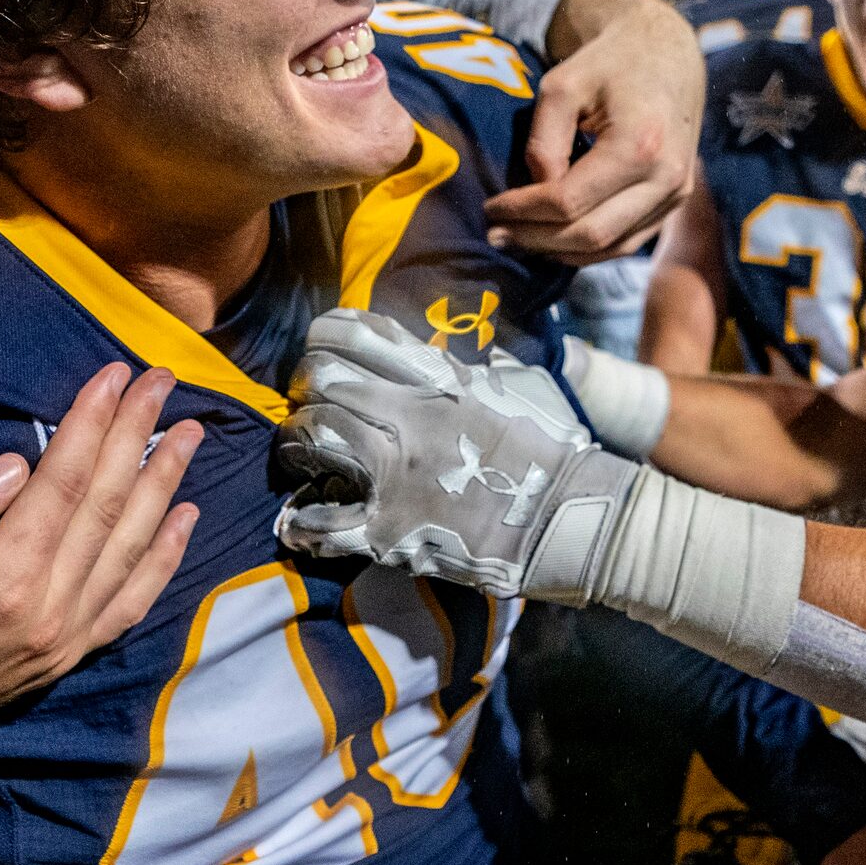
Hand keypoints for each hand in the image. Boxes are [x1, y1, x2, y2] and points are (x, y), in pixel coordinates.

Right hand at [0, 363, 203, 778]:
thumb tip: (13, 464)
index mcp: (1, 584)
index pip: (64, 483)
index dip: (93, 422)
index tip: (114, 372)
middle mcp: (47, 614)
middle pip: (107, 507)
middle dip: (138, 435)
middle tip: (163, 380)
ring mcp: (61, 642)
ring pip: (130, 549)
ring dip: (164, 485)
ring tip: (191, 434)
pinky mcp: (61, 659)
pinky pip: (128, 602)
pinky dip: (163, 558)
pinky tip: (183, 519)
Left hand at [277, 309, 639, 599]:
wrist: (571, 517)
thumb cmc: (550, 448)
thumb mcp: (512, 384)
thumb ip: (464, 367)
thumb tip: (437, 350)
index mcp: (438, 378)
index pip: (356, 333)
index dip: (325, 336)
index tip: (322, 349)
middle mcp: (410, 417)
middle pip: (321, 378)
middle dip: (304, 386)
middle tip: (307, 402)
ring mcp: (396, 475)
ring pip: (312, 436)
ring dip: (294, 444)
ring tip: (296, 455)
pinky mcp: (390, 531)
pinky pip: (321, 522)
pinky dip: (301, 522)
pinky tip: (297, 522)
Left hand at [484, 0, 703, 261]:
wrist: (665, 52)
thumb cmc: (609, 62)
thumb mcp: (562, 87)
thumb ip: (543, 143)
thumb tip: (534, 192)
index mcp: (638, 145)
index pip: (569, 202)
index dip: (523, 211)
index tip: (490, 208)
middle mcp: (666, 178)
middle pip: (590, 235)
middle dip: (535, 238)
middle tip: (495, 234)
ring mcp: (676, 194)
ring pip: (610, 247)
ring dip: (559, 250)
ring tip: (518, 239)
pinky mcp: (675, 201)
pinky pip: (627, 241)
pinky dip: (588, 248)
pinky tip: (554, 238)